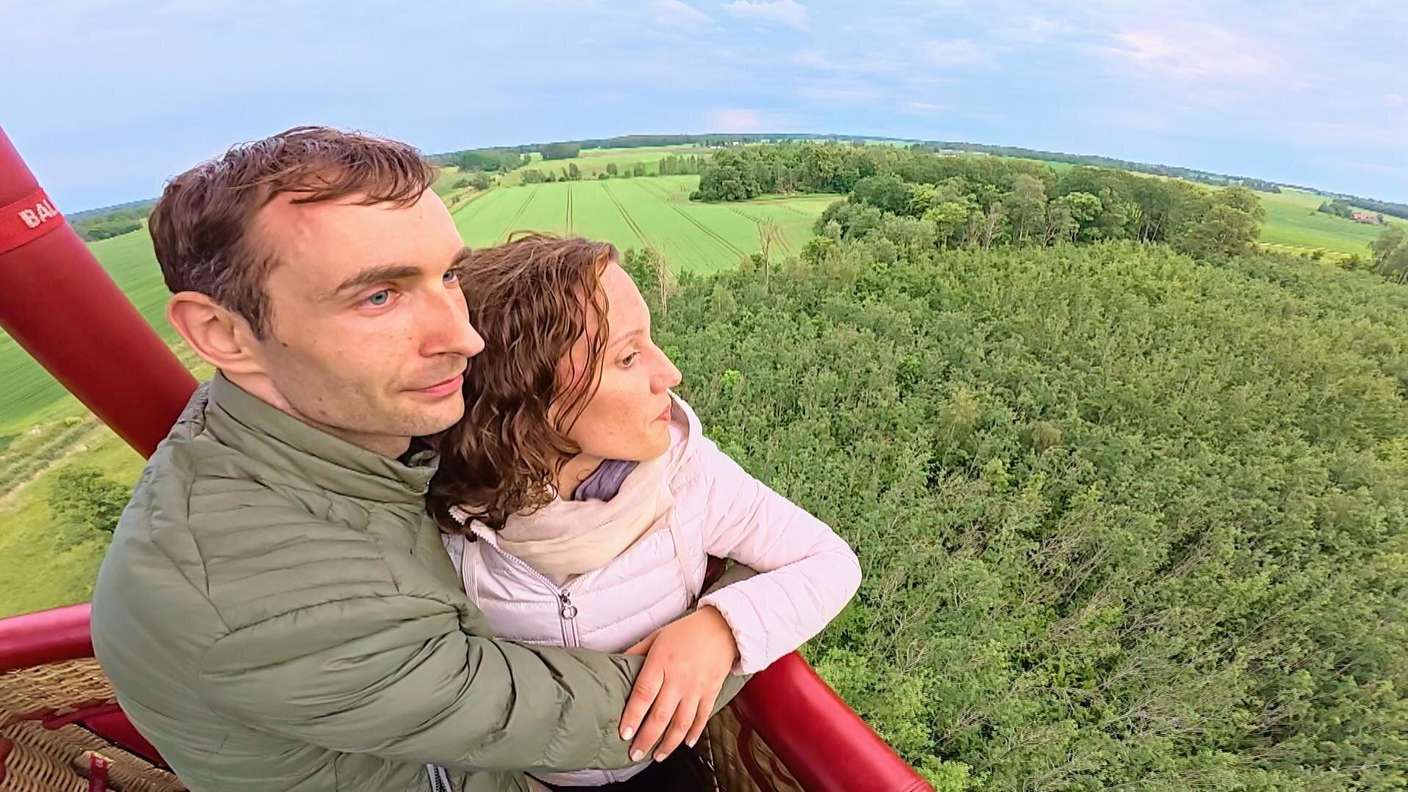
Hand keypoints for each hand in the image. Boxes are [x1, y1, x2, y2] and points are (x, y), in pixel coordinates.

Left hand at [618, 605, 737, 762]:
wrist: (723, 627)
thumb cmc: (687, 630)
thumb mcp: (656, 636)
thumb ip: (636, 651)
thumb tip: (615, 661)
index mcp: (661, 662)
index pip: (643, 694)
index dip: (633, 716)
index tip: (624, 734)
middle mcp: (678, 678)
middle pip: (661, 715)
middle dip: (647, 739)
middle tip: (635, 753)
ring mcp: (696, 688)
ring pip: (681, 723)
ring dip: (668, 743)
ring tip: (657, 756)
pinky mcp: (711, 692)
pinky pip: (702, 718)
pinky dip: (694, 733)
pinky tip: (685, 743)